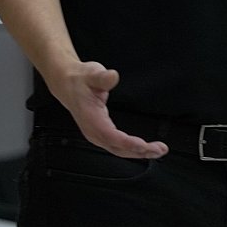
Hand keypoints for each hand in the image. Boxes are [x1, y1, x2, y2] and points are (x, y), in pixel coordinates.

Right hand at [45, 60, 168, 158]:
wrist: (67, 84)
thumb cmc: (80, 79)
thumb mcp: (91, 73)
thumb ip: (102, 77)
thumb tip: (113, 76)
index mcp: (90, 117)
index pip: (109, 135)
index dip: (126, 142)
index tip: (143, 145)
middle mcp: (92, 130)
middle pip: (117, 147)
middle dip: (139, 151)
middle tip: (159, 150)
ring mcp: (96, 134)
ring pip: (118, 149)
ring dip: (138, 153)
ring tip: (157, 151)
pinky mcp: (100, 133)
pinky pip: (117, 146)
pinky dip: (131, 149)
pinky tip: (144, 149)